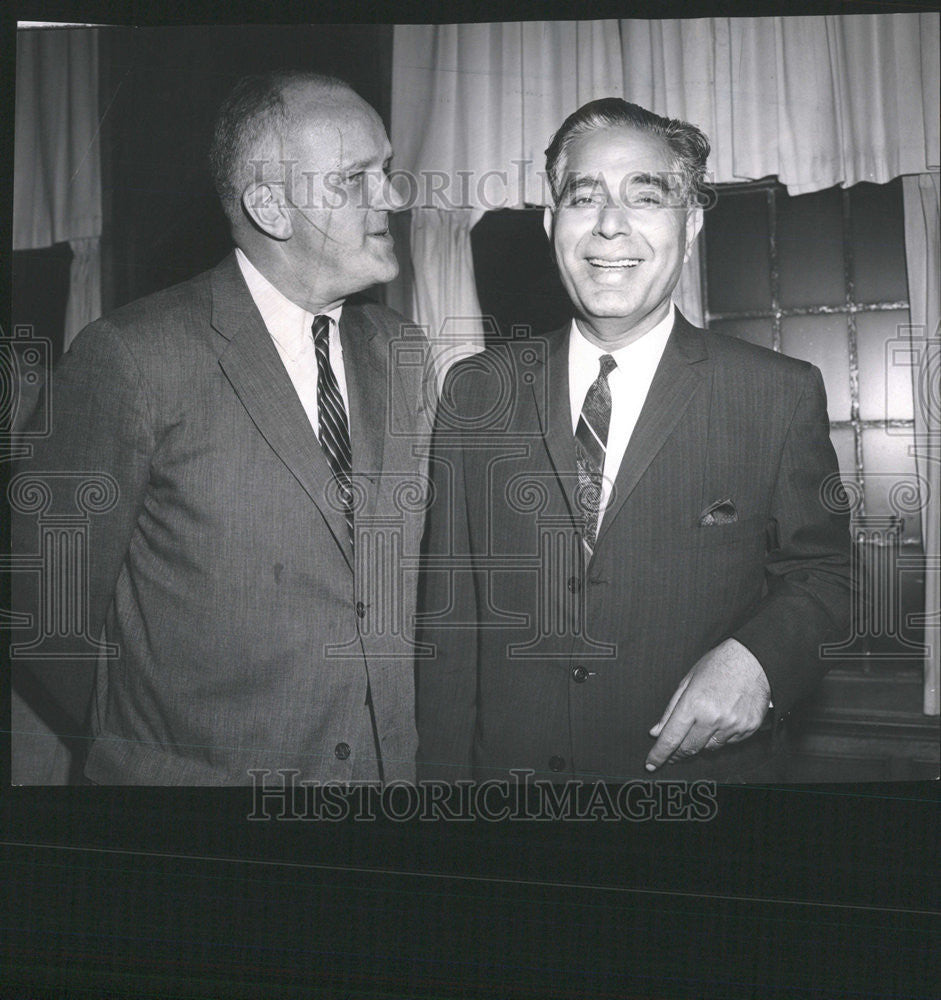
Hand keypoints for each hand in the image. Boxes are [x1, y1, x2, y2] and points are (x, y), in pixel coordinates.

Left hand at [645, 638, 770, 770]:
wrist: (754, 659)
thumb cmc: (718, 665)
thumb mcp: (687, 681)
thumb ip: (670, 710)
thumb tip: (656, 732)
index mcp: (694, 704)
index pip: (671, 738)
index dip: (659, 754)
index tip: (651, 764)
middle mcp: (713, 718)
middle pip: (689, 748)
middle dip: (677, 753)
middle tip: (672, 752)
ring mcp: (733, 725)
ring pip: (709, 747)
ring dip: (701, 742)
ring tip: (703, 723)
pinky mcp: (748, 729)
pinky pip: (728, 742)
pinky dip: (721, 736)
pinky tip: (722, 718)